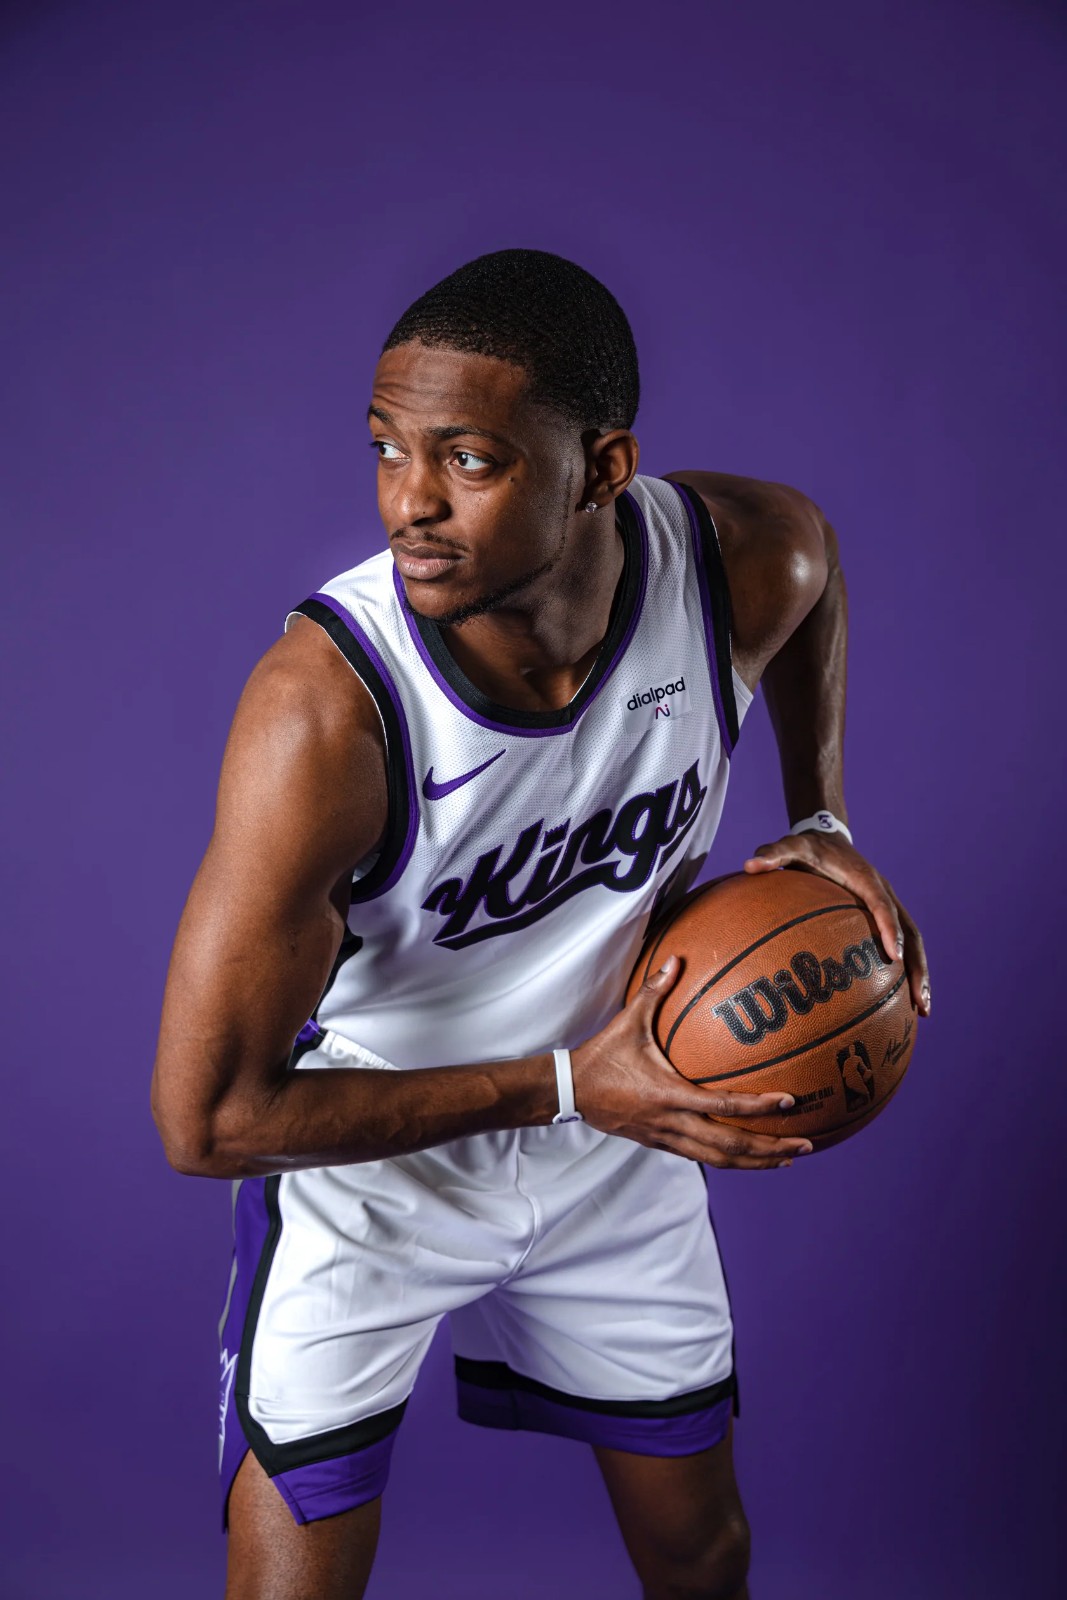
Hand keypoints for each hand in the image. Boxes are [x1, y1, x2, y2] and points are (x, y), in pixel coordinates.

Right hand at [571, 958, 814, 1168]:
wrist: (570, 1091)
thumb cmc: (601, 1056)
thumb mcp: (628, 1022)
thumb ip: (655, 991)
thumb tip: (676, 959)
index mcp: (669, 1095)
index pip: (723, 1105)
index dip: (758, 1106)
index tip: (789, 1101)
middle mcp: (672, 1123)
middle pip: (729, 1146)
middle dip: (770, 1148)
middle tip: (805, 1143)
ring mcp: (667, 1138)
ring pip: (718, 1159)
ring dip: (756, 1162)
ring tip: (787, 1157)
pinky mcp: (661, 1144)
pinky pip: (702, 1157)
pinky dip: (730, 1159)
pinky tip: (749, 1156)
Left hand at [743, 831, 930, 1016]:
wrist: (827, 838)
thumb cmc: (807, 848)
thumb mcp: (790, 846)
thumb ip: (772, 853)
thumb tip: (749, 865)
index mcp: (866, 878)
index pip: (882, 905)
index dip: (889, 929)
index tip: (892, 956)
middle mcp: (885, 893)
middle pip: (911, 932)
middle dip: (917, 966)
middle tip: (920, 1001)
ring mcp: (888, 906)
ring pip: (913, 942)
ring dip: (919, 975)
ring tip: (923, 1012)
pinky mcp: (882, 917)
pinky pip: (900, 945)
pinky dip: (905, 972)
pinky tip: (900, 1001)